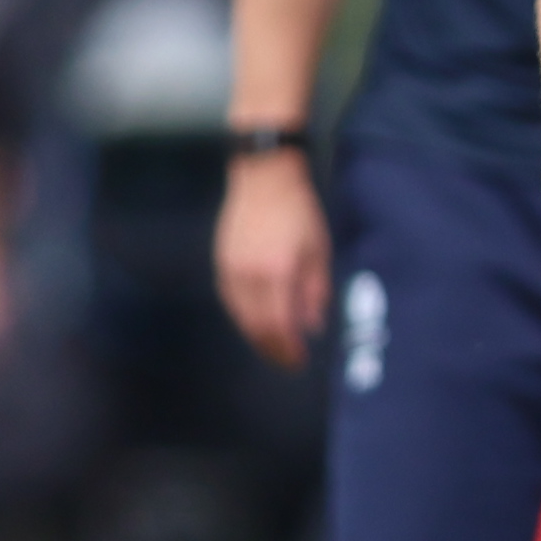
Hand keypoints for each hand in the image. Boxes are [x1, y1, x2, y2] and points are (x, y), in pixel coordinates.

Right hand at [212, 150, 329, 367]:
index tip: (300, 361)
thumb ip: (316, 290)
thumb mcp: (318, 250)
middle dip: (273, 349)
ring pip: (241, 317)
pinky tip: (256, 324)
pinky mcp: (221, 264)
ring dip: (257, 337)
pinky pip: (231, 302)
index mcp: (277, 272)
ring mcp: (230, 270)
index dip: (289, 348)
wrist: (263, 179)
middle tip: (287, 361)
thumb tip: (312, 325)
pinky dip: (244, 318)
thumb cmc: (299, 211)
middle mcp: (249, 276)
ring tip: (274, 347)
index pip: (280, 324)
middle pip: (257, 327)